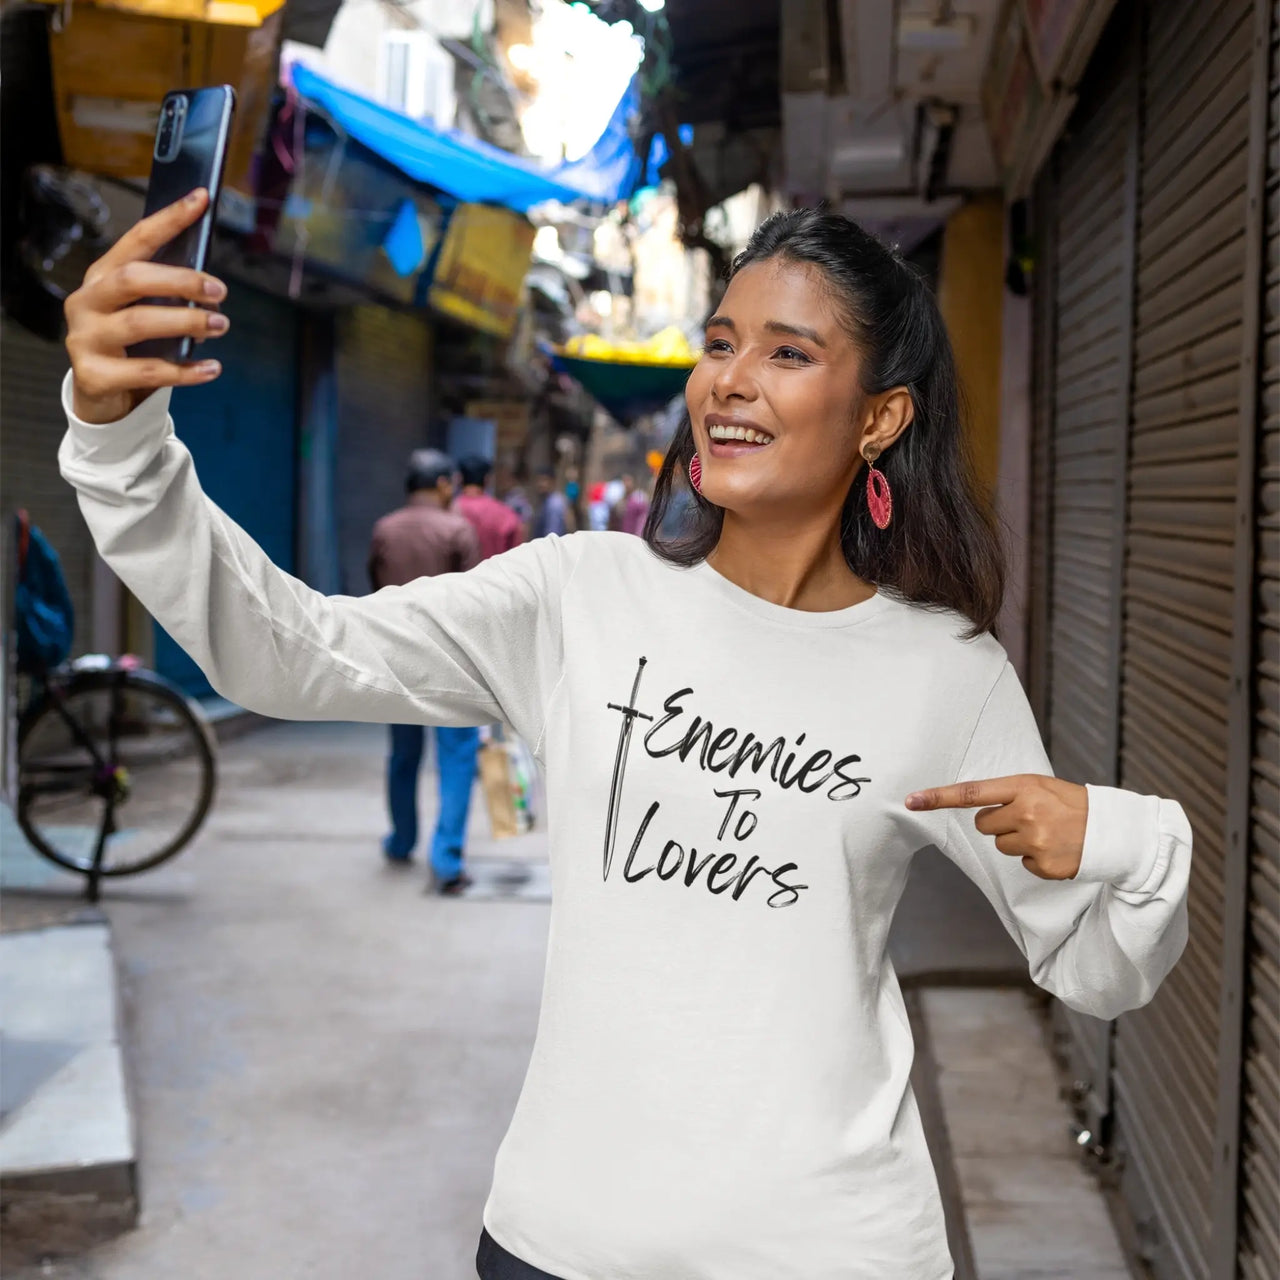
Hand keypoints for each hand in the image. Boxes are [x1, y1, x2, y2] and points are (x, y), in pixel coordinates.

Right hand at [65, 188, 227, 423]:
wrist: (101, 393)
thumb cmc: (132, 345)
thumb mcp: (148, 313)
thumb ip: (170, 298)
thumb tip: (212, 293)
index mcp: (103, 277)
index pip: (137, 239)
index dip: (169, 219)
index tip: (200, 199)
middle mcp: (87, 301)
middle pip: (133, 278)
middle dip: (180, 280)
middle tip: (219, 290)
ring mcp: (85, 338)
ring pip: (139, 323)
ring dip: (187, 322)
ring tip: (221, 325)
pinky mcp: (94, 375)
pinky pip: (147, 372)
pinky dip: (185, 371)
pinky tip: (212, 369)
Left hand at [904, 775, 1087, 879]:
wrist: (1112, 829)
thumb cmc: (1071, 804)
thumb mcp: (1040, 787)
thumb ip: (1008, 794)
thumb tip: (977, 811)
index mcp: (1023, 787)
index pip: (971, 792)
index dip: (938, 797)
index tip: (911, 801)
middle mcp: (1027, 813)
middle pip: (984, 825)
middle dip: (1000, 823)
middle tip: (1029, 818)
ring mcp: (1035, 841)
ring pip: (1001, 846)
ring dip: (1018, 841)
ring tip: (1046, 833)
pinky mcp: (1044, 865)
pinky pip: (1022, 864)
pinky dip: (1035, 859)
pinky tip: (1056, 849)